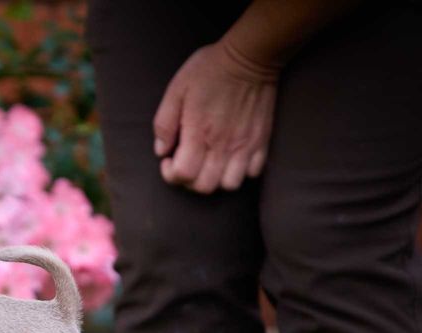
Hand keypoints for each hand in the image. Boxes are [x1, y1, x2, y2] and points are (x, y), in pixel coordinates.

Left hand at [153, 39, 277, 193]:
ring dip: (216, 179)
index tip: (169, 159)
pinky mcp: (262, 140)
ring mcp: (245, 144)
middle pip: (205, 186)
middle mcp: (223, 144)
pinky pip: (253, 172)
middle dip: (189, 181)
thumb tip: (161, 150)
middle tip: (186, 162)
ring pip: (230, 184)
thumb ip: (164, 123)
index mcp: (199, 132)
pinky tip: (231, 156)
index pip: (183, 174)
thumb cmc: (209, 70)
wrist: (250, 56)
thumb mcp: (176, 90)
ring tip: (209, 162)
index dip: (171, 173)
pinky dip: (241, 171)